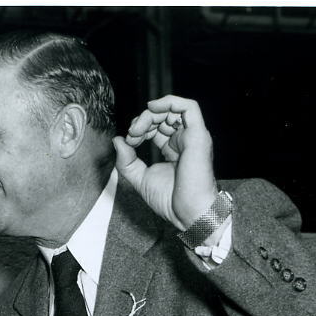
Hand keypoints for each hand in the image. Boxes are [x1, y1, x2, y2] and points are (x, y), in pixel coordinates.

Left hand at [112, 95, 217, 231]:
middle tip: (131, 134)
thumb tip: (117, 140)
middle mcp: (185, 140)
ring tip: (138, 128)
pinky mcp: (198, 135)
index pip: (156, 128)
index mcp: (174, 149)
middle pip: (163, 117)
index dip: (139, 129)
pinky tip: (152, 108)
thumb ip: (126, 161)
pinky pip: (189, 107)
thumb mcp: (139, 178)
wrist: (187, 213)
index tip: (128, 142)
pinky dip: (169, 102)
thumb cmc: (170, 201)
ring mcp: (193, 137)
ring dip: (151, 114)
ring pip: (173, 109)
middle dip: (143, 120)